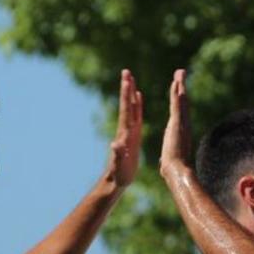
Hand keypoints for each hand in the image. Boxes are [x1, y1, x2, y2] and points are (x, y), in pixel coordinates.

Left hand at [104, 69, 142, 188]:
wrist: (116, 181)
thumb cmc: (119, 175)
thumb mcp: (119, 165)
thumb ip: (117, 154)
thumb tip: (115, 144)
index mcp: (125, 134)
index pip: (126, 111)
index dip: (126, 96)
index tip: (127, 80)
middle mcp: (126, 130)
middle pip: (127, 105)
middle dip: (127, 88)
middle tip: (126, 71)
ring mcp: (129, 132)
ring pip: (131, 108)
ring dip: (131, 93)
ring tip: (131, 78)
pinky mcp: (133, 136)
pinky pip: (136, 117)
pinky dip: (137, 106)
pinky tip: (138, 97)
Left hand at [159, 68, 191, 175]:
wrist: (176, 173)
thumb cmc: (173, 169)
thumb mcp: (170, 156)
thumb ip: (170, 154)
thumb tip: (167, 162)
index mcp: (177, 130)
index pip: (178, 110)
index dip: (178, 98)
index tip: (178, 87)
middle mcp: (182, 125)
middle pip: (182, 101)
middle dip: (180, 86)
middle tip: (181, 71)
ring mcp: (180, 125)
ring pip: (180, 102)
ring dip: (179, 86)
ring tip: (179, 72)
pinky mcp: (177, 127)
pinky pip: (177, 108)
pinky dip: (177, 97)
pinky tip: (177, 86)